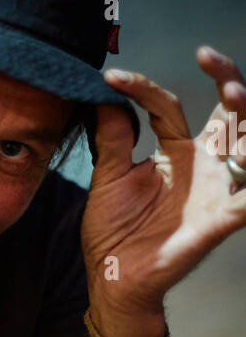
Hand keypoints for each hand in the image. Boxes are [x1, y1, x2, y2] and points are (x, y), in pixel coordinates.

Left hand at [81, 46, 245, 317]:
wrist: (114, 277)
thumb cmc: (114, 230)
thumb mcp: (108, 177)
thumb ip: (112, 137)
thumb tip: (104, 94)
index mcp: (175, 151)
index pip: (168, 107)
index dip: (144, 88)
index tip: (112, 77)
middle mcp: (203, 163)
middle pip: (229, 112)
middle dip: (229, 80)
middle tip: (210, 58)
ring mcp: (216, 188)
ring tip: (235, 96)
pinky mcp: (221, 218)